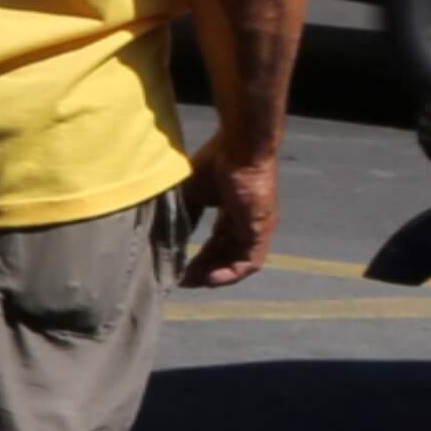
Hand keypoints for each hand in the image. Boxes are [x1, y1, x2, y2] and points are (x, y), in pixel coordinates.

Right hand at [177, 142, 276, 287]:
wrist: (240, 148)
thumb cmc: (216, 163)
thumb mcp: (193, 193)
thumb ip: (186, 214)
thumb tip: (170, 235)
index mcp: (232, 212)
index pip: (218, 242)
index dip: (199, 257)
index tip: (179, 268)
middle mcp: (246, 223)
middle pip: (226, 254)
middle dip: (204, 269)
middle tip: (182, 280)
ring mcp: (256, 227)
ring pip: (238, 261)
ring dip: (217, 275)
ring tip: (194, 283)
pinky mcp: (261, 229)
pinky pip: (249, 261)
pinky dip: (231, 274)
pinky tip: (211, 279)